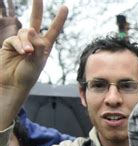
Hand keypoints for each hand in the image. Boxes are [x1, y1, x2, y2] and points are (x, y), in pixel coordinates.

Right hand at [0, 0, 67, 128]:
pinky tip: (22, 52)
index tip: (65, 7)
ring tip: (28, 53)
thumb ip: (37, 45)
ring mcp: (21, 42)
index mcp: (44, 47)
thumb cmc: (27, 76)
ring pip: (25, 32)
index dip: (59, 19)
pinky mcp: (9, 44)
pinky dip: (19, 44)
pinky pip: (15, 39)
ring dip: (26, 41)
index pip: (53, 30)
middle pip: (36, 21)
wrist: (12, 84)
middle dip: (37, 8)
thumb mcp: (38, 61)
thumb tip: (32, 29)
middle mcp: (33, 42)